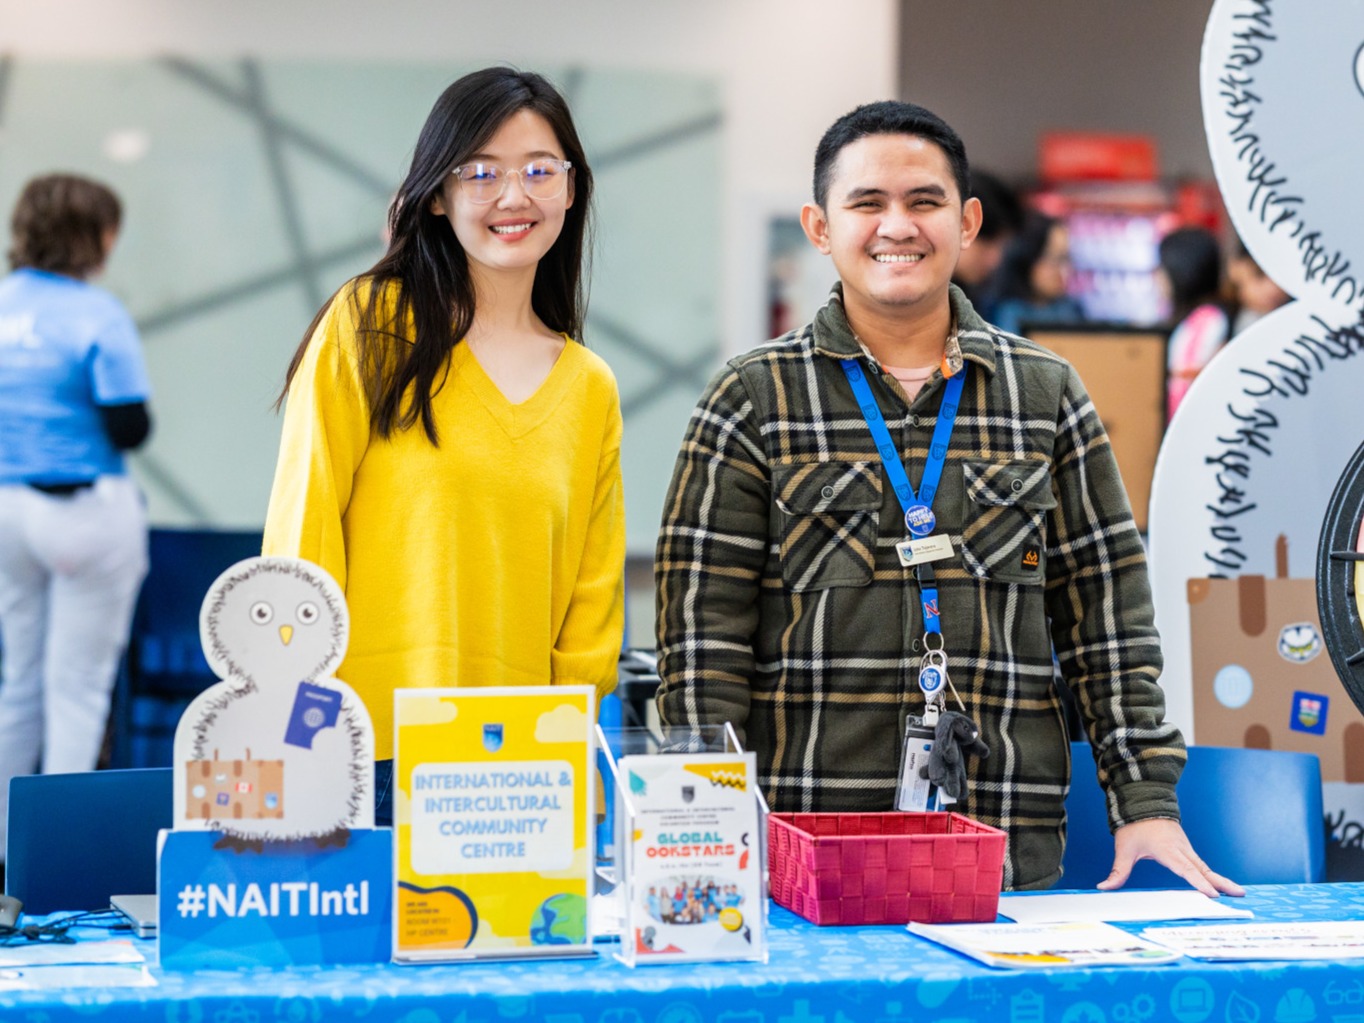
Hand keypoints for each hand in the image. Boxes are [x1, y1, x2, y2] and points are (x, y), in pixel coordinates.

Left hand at [1097, 818, 1245, 897]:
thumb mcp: (1124, 848)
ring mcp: (1185, 848)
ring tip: (1238, 892)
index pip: (1186, 869)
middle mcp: (1180, 849)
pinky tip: (1221, 884)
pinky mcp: (1186, 848)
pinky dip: (1212, 875)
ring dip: (1221, 879)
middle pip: (1203, 869)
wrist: (1143, 802)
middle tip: (1239, 894)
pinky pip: (1201, 864)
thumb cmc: (1134, 826)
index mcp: (1167, 850)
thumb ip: (1117, 871)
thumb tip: (1103, 887)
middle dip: (1221, 882)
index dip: (1199, 882)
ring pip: (1205, 866)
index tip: (1213, 894)